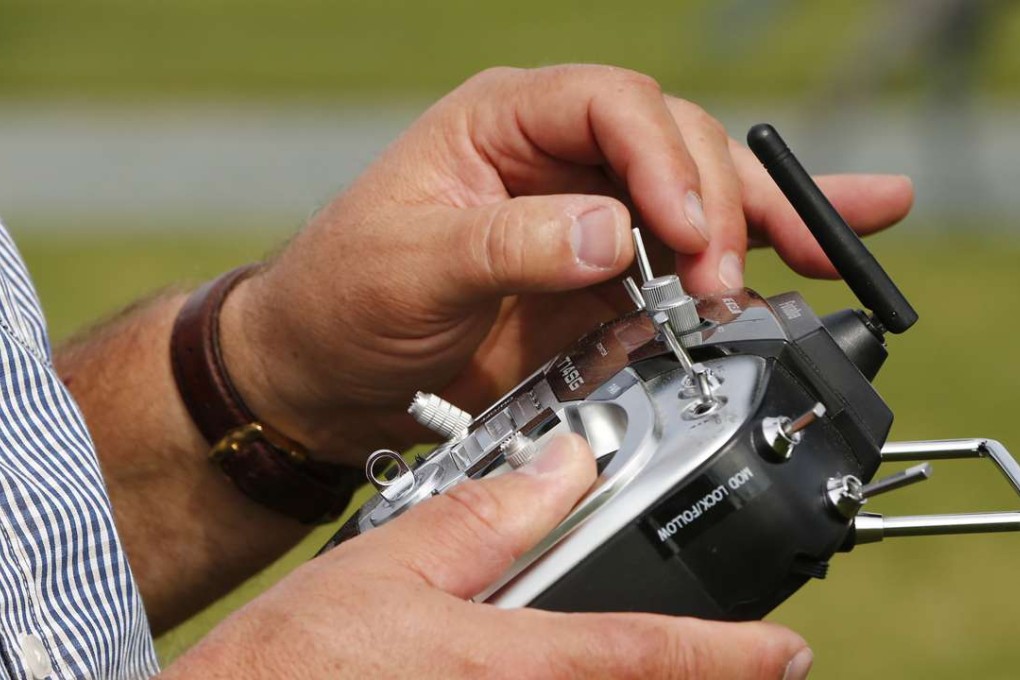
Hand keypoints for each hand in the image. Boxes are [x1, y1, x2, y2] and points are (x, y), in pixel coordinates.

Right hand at [160, 436, 812, 678]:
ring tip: (671, 660)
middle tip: (743, 660)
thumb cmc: (291, 660)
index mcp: (510, 661)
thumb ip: (488, 514)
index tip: (786, 651)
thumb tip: (560, 464)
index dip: (731, 654)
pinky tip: (554, 670)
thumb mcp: (391, 561)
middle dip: (703, 678)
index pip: (649, 652)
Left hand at [222, 65, 912, 460]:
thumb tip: (612, 235)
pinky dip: (760, 255)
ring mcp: (592, 218)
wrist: (329, 375)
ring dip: (770, 224)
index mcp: (506, 121)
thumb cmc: (343, 299)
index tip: (685, 231)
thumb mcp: (409, 266)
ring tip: (834, 250)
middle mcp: (561, 158)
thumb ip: (509, 246)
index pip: (611, 105)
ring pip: (703, 197)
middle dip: (718, 208)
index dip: (662, 160)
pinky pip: (693, 259)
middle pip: (675, 146)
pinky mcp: (607, 281)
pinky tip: (828, 245)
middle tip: (724, 280)